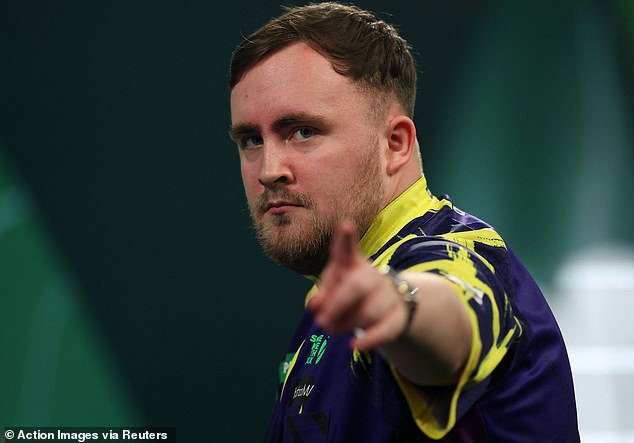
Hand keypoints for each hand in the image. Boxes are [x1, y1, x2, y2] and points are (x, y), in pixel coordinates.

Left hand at [308, 219, 408, 350]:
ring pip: (367, 312)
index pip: (347, 249)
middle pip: (357, 286)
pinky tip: (354, 345)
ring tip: (331, 329)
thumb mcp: (333, 291)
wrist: (388, 304)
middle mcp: (371, 276)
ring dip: (345, 325)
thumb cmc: (350, 293)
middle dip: (337, 305)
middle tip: (320, 322)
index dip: (346, 238)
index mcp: (351, 264)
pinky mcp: (397, 317)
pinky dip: (369, 340)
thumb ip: (322, 297)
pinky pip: (384, 330)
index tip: (346, 224)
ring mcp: (387, 295)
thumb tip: (314, 305)